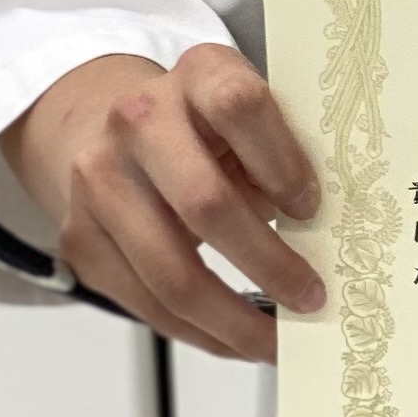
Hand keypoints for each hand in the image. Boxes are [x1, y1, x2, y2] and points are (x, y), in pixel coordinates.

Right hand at [0, 46, 323, 365]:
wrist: (113, 127)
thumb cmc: (208, 130)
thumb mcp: (252, 120)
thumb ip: (287, 159)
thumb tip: (336, 237)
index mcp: (198, 74)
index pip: (239, 106)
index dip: (282, 162)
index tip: (312, 208)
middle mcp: (139, 119)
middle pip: (204, 201)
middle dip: (267, 263)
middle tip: (310, 296)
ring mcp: (100, 179)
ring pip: (170, 271)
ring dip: (234, 320)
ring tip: (276, 341)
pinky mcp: (81, 237)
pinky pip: (147, 304)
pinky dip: (200, 333)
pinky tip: (235, 339)